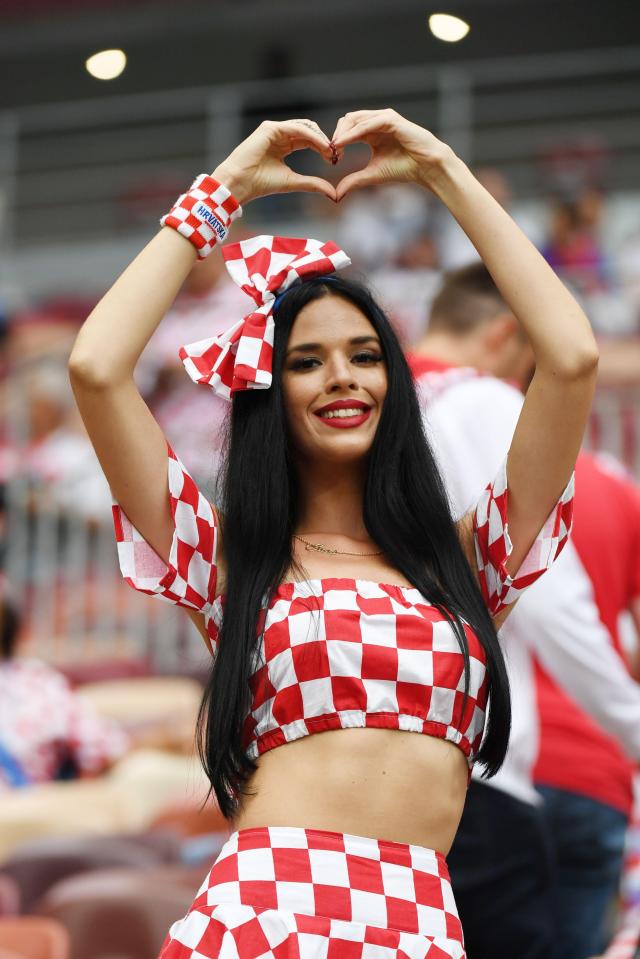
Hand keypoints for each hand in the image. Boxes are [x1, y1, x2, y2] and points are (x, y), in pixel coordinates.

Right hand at [212, 119, 335, 205]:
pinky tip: (322, 147)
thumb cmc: (261, 184)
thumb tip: (333, 193)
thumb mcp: (293, 182)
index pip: (309, 140)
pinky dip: (312, 137)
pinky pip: (297, 128)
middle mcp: (280, 135)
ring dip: (320, 139)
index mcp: (284, 145)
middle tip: (335, 156)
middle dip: (324, 142)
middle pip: (310, 131)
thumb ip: (312, 184)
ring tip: (330, 152)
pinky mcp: (270, 128)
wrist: (240, 183)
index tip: (334, 160)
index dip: (323, 148)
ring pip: (305, 127)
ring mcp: (275, 129)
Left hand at [331, 108, 454, 200]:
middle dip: (336, 135)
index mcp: (370, 132)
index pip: (346, 129)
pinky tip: (344, 143)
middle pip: (347, 120)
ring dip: (342, 133)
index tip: (330, 158)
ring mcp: (383, 118)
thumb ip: (354, 180)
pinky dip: (354, 133)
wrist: (425, 167)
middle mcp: (375, 122)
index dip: (336, 141)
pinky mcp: (390, 119)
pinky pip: (367, 123)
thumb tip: (336, 194)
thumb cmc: (403, 169)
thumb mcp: (372, 175)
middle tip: (330, 152)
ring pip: (355, 119)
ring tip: (334, 148)